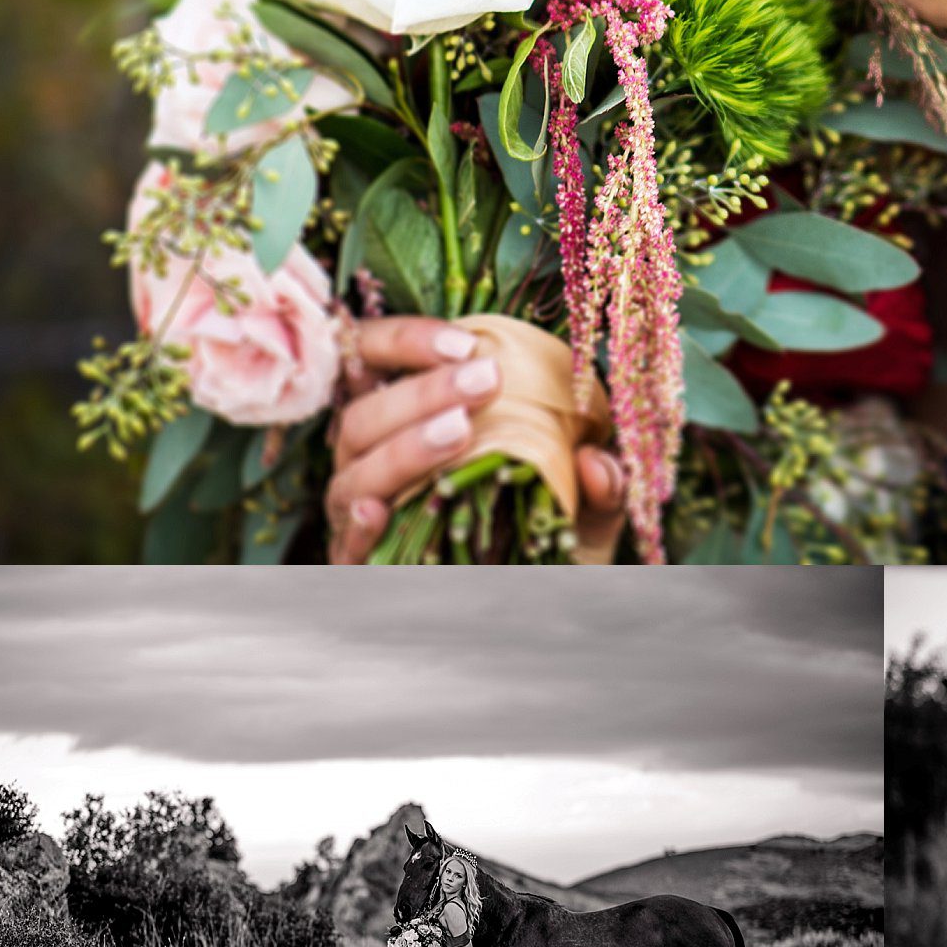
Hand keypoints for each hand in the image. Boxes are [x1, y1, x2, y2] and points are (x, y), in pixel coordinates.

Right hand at [326, 317, 630, 562]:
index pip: (374, 357)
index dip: (408, 340)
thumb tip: (598, 463)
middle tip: (484, 381)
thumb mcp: (586, 505)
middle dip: (422, 391)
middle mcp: (371, 458)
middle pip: (364, 414)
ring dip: (405, 446)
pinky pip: (345, 542)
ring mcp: (360, 511)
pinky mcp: (360, 564)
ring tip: (459, 431)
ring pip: (355, 470)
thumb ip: (601, 482)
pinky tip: (379, 510)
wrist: (537, 606)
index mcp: (405, 415)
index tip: (466, 342)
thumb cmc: (546, 531)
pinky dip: (358, 525)